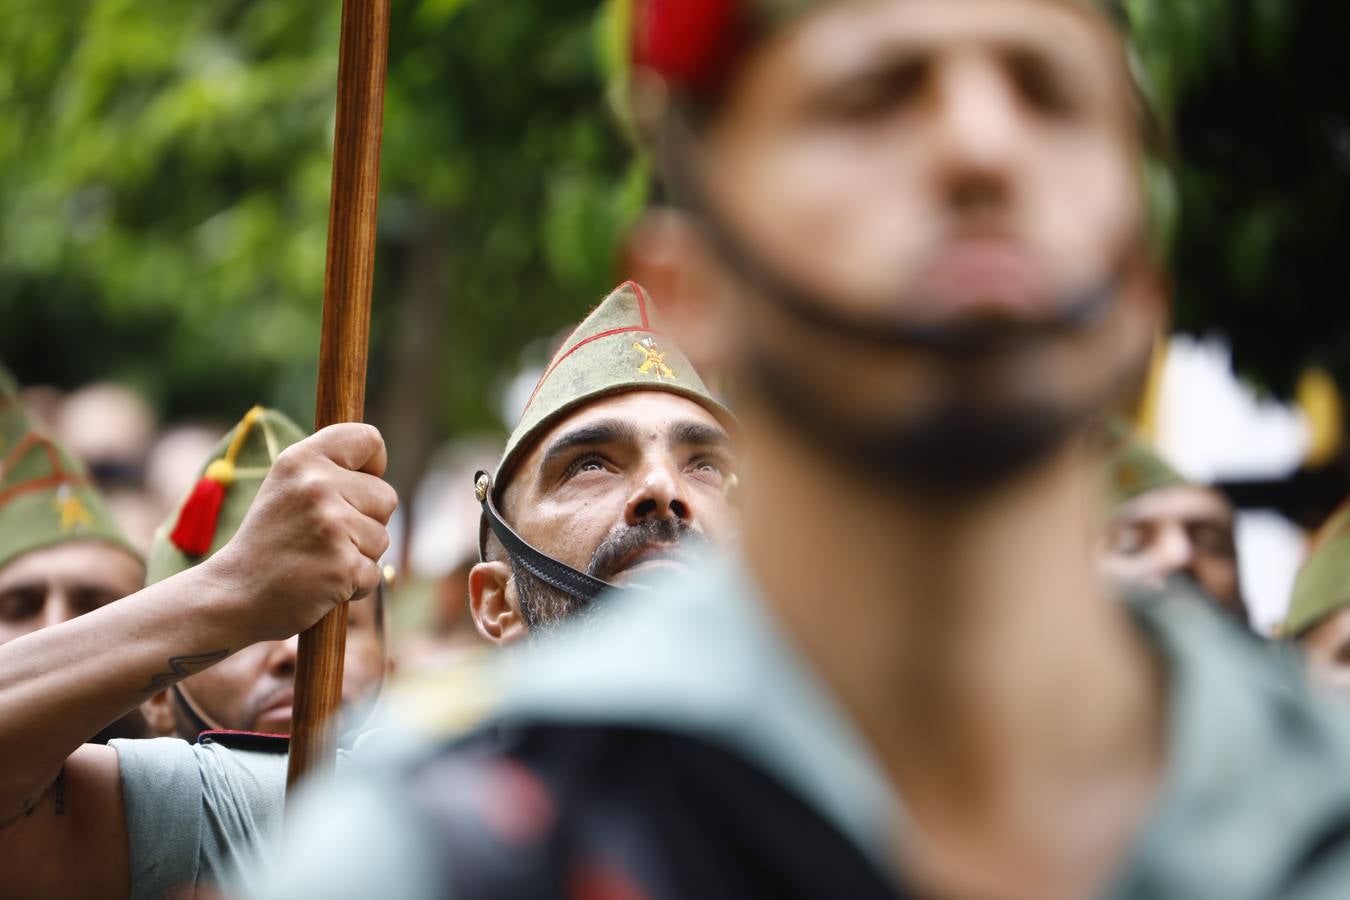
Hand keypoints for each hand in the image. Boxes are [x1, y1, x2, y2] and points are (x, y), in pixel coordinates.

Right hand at [206, 423, 397, 643]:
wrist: (234, 595)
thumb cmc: (270, 541)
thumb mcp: (287, 487)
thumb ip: (328, 469)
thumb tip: (377, 465)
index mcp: (302, 459)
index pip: (369, 439)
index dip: (372, 464)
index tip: (354, 484)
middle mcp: (317, 486)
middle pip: (386, 496)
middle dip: (366, 520)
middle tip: (322, 536)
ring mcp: (332, 526)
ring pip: (382, 537)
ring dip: (358, 554)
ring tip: (317, 559)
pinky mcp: (343, 566)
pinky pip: (373, 572)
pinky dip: (354, 584)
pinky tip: (321, 583)